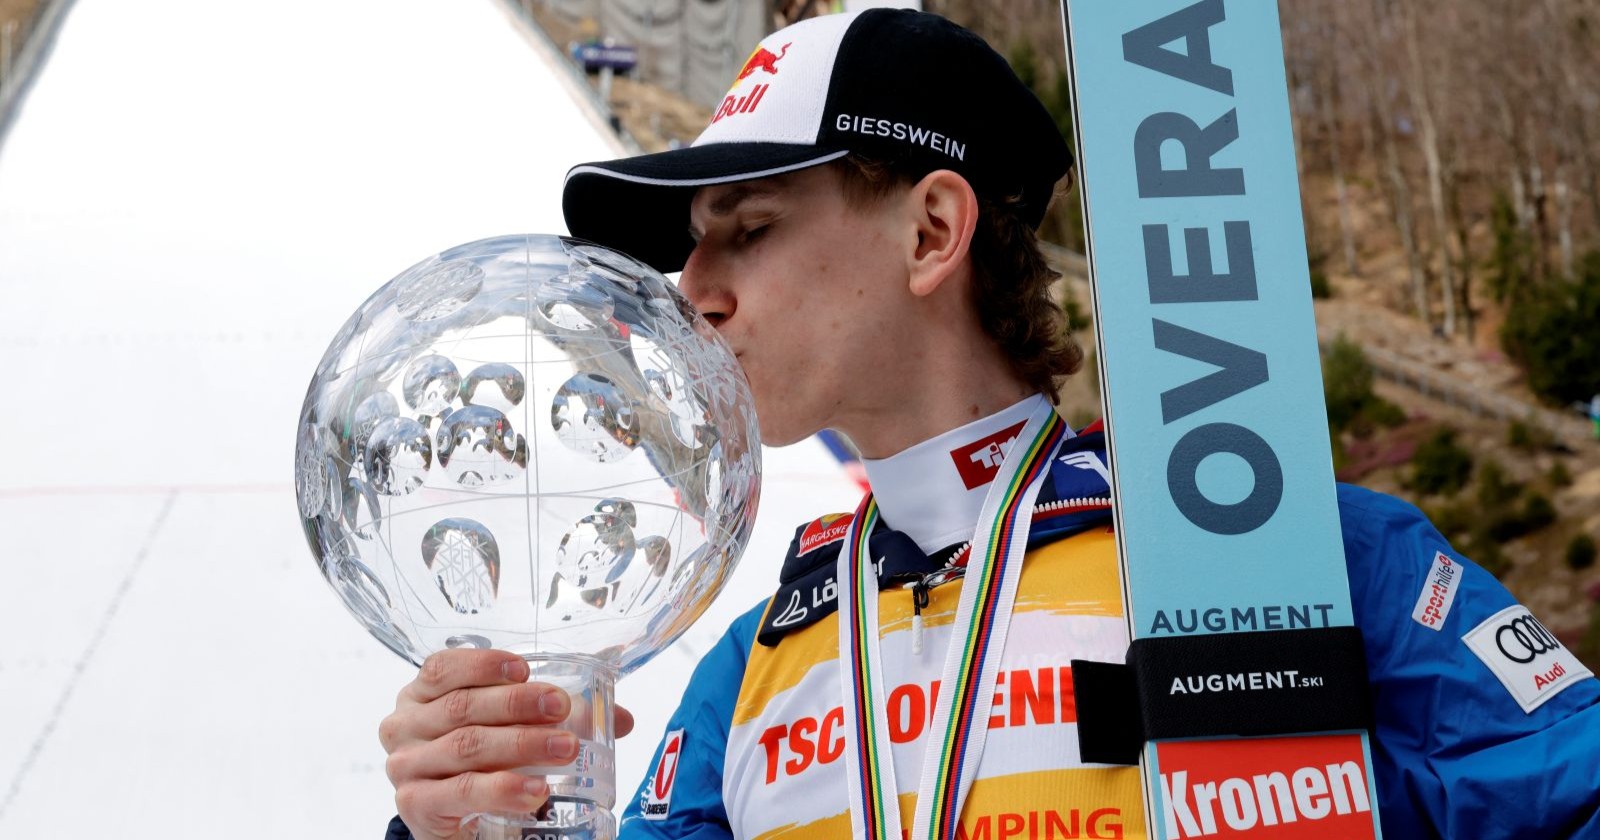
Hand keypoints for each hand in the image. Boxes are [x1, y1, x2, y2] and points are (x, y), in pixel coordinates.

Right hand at [380, 649, 634, 839]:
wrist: (456, 826)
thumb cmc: (481, 765)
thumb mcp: (511, 732)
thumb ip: (561, 719)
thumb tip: (621, 718)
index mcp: (421, 695)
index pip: (444, 668)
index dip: (484, 664)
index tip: (526, 668)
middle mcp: (404, 726)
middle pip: (462, 707)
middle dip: (518, 704)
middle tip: (562, 709)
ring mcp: (406, 767)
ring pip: (467, 747)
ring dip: (522, 745)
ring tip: (566, 750)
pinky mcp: (415, 806)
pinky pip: (462, 792)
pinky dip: (502, 789)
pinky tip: (536, 792)